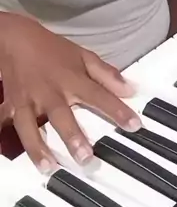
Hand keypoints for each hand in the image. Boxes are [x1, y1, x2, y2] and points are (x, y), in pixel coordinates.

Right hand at [0, 14, 140, 170]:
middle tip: (85, 158)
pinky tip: (5, 154)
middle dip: (73, 136)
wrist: (16, 39)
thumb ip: (106, 74)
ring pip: (30, 126)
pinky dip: (2, 133)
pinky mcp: (11, 105)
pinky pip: (5, 121)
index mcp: (72, 79)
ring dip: (38, 147)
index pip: (99, 96)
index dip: (118, 110)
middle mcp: (50, 92)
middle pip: (62, 115)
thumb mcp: (83, 55)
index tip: (134, 125)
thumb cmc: (53, 50)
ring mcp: (28, 100)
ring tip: (48, 167)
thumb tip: (130, 89)